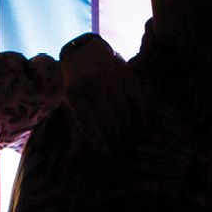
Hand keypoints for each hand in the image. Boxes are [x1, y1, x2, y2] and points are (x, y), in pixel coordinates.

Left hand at [59, 33, 139, 155]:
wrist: (86, 52)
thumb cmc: (76, 86)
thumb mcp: (70, 104)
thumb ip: (75, 129)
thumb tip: (74, 159)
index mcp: (74, 92)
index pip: (86, 122)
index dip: (97, 140)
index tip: (106, 154)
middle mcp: (92, 83)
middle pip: (107, 118)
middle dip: (114, 138)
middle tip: (119, 151)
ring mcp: (110, 76)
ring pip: (122, 110)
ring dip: (127, 129)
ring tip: (128, 142)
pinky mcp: (125, 73)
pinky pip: (136, 98)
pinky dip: (140, 114)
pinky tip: (141, 126)